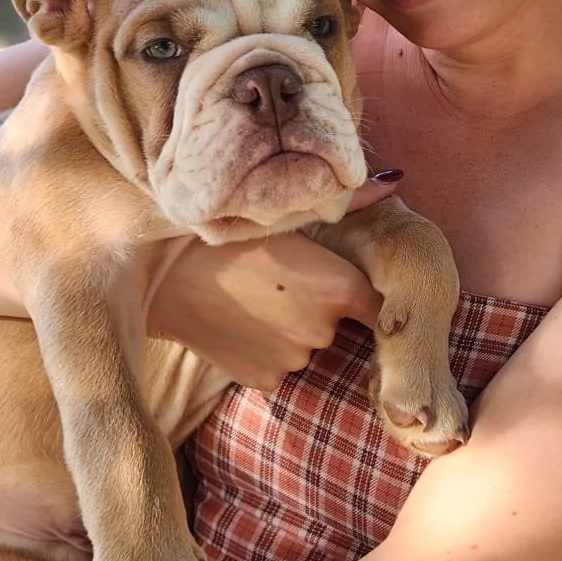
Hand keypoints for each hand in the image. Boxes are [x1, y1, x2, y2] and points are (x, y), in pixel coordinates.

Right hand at [144, 176, 398, 388]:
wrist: (164, 272)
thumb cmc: (229, 236)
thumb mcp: (289, 216)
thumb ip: (353, 203)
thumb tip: (397, 179)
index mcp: (339, 289)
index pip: (383, 310)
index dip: (372, 303)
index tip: (358, 296)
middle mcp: (323, 331)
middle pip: (338, 327)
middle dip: (319, 310)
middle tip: (278, 283)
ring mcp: (292, 361)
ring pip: (304, 347)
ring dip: (288, 331)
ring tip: (250, 299)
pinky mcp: (263, 381)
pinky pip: (276, 367)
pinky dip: (263, 351)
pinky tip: (236, 323)